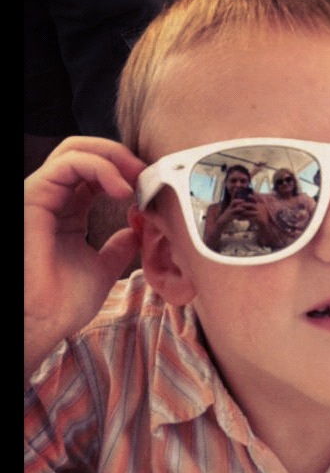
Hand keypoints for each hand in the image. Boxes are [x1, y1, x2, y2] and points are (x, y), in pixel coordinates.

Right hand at [24, 137, 145, 374]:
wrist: (46, 323)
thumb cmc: (65, 302)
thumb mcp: (103, 268)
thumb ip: (118, 247)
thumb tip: (136, 232)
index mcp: (68, 210)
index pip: (94, 171)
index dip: (125, 170)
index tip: (151, 185)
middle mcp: (53, 198)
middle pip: (84, 151)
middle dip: (120, 156)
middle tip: (147, 173)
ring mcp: (41, 195)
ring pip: (75, 150)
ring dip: (114, 158)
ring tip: (137, 179)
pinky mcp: (34, 197)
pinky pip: (68, 163)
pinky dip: (100, 167)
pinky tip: (122, 190)